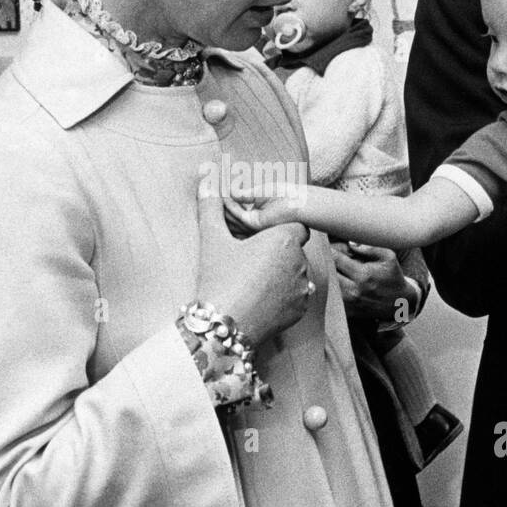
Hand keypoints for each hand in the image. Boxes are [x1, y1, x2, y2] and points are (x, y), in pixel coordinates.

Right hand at [198, 183, 311, 347]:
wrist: (222, 327)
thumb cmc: (219, 279)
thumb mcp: (212, 240)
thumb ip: (210, 207)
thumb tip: (204, 179)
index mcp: (283, 239)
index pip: (295, 225)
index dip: (279, 230)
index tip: (260, 240)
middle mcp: (300, 262)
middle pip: (294, 249)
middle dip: (278, 253)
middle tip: (251, 262)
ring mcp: (302, 288)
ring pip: (297, 273)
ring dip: (282, 274)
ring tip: (254, 282)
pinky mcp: (300, 311)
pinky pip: (297, 296)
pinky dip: (284, 295)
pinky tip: (261, 298)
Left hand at [332, 242, 416, 322]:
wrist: (399, 303)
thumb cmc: (393, 276)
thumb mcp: (388, 257)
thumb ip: (369, 248)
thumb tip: (350, 243)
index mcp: (363, 275)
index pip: (336, 259)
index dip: (329, 250)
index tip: (326, 245)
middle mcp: (354, 290)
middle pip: (328, 273)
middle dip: (325, 263)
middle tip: (323, 256)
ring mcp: (350, 303)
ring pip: (328, 286)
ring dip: (326, 276)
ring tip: (327, 268)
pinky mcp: (348, 312)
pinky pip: (332, 298)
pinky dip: (330, 290)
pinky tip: (334, 282)